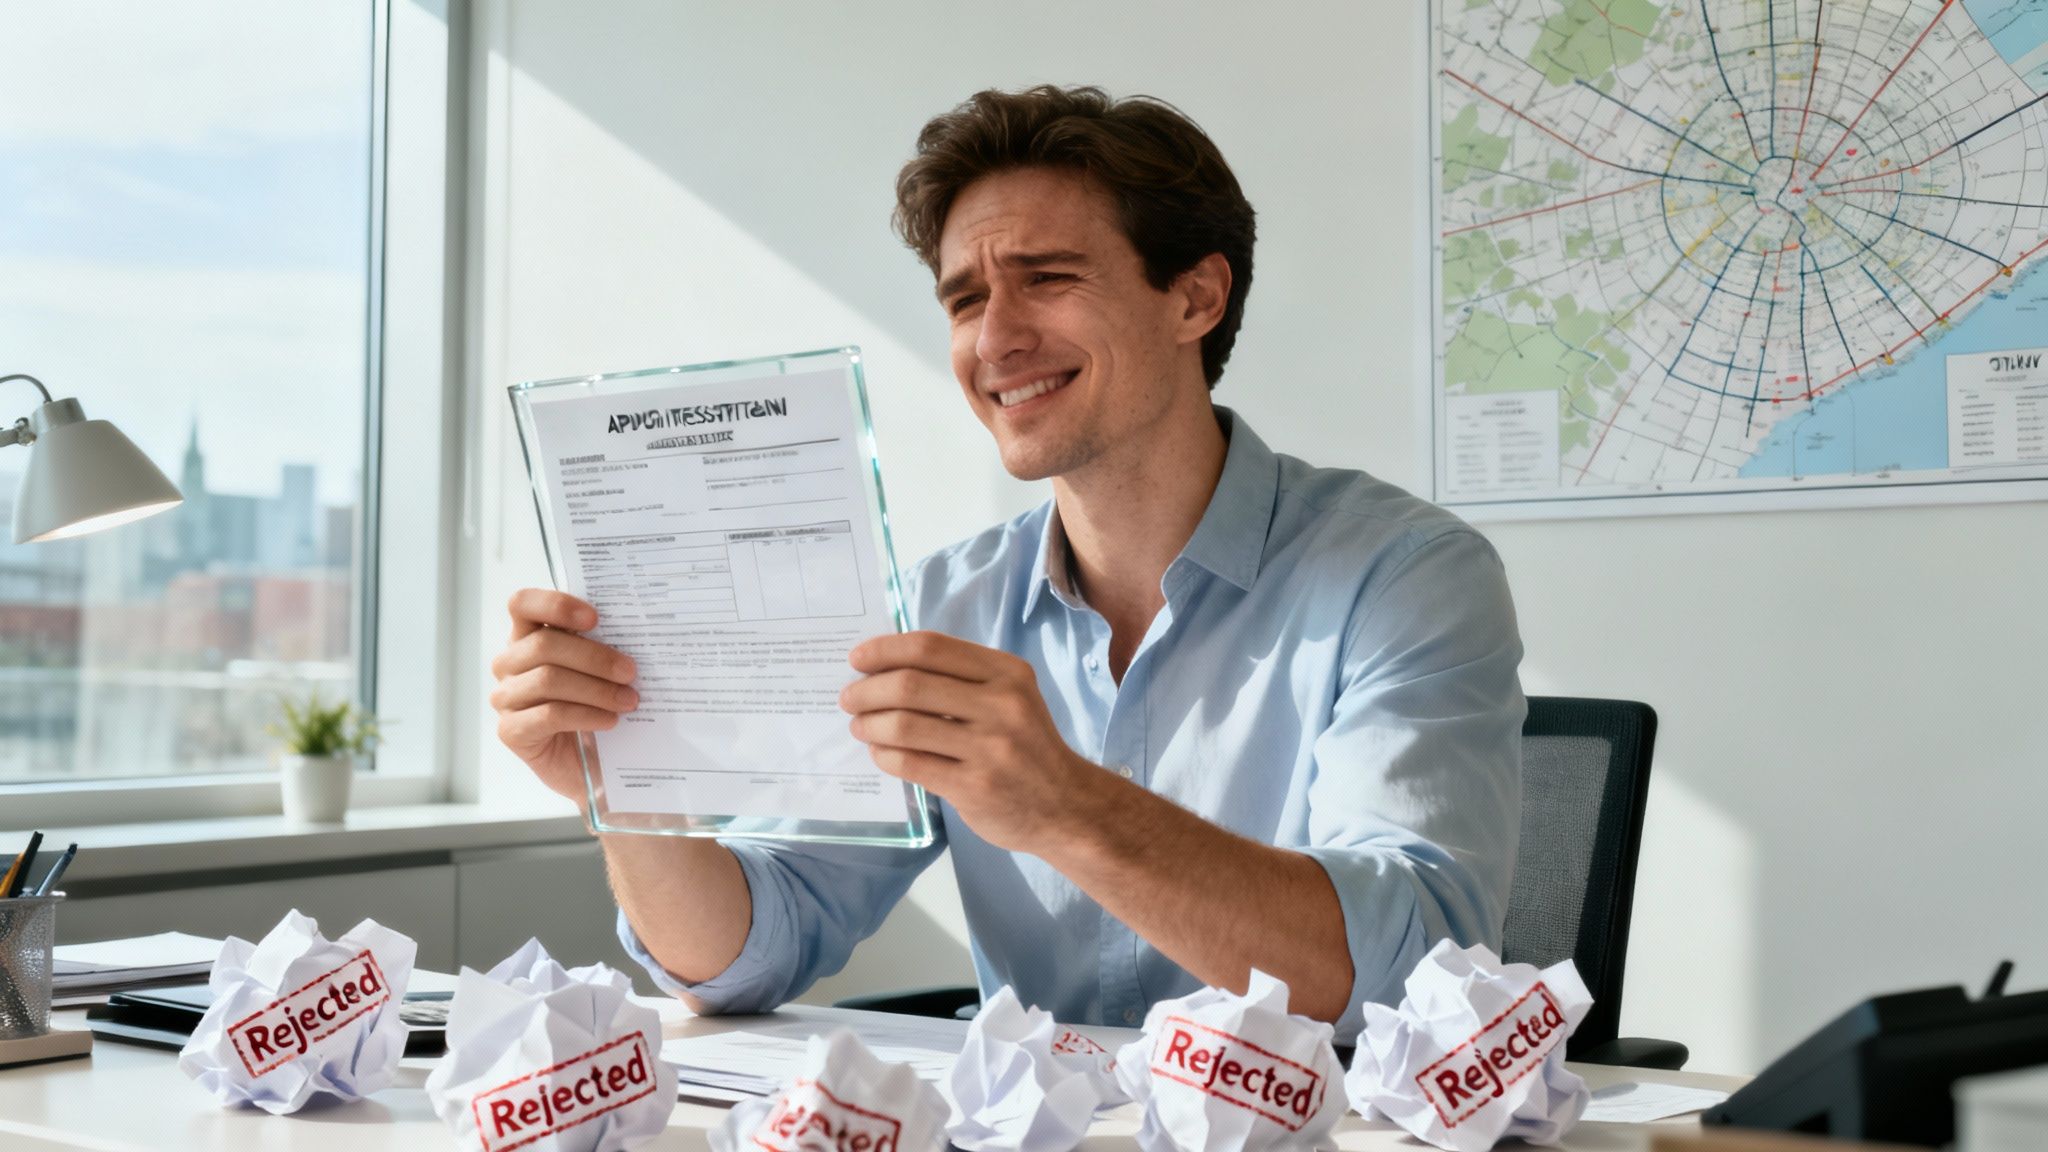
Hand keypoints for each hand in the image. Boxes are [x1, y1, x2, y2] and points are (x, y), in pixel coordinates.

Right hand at [489, 589, 638, 800]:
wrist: (589, 764)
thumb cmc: (594, 706)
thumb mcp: (597, 671)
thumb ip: (602, 645)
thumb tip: (636, 631)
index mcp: (527, 637)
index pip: (523, 604)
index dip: (556, 605)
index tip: (595, 619)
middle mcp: (509, 664)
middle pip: (544, 645)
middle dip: (594, 657)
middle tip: (630, 671)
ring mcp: (506, 698)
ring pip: (548, 680)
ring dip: (596, 689)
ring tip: (629, 700)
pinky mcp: (511, 731)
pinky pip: (550, 715)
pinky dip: (586, 715)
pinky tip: (610, 720)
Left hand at [839, 631, 1098, 852]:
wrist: (1067, 806)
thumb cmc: (1028, 747)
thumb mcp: (1011, 698)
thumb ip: (961, 681)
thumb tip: (886, 670)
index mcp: (1007, 673)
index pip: (931, 647)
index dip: (885, 650)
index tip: (858, 660)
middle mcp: (1002, 704)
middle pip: (910, 684)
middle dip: (867, 690)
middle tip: (850, 699)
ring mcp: (990, 747)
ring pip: (905, 726)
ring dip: (870, 724)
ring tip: (861, 727)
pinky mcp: (975, 786)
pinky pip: (911, 764)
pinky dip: (885, 756)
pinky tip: (880, 754)